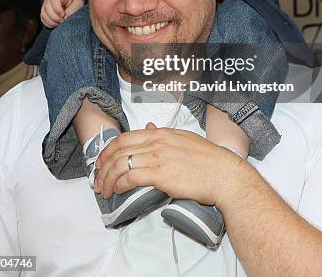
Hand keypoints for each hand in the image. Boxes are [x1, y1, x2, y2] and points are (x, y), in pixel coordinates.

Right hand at [41, 0, 84, 26]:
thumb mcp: (79, 2)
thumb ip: (72, 10)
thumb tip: (65, 18)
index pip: (54, 0)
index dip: (58, 9)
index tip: (64, 15)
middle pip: (47, 8)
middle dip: (55, 18)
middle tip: (63, 20)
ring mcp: (46, 4)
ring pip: (43, 15)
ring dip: (52, 22)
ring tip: (60, 22)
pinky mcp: (45, 11)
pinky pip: (43, 19)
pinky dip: (49, 24)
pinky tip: (56, 23)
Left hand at [94, 123, 242, 205]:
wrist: (224, 174)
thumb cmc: (208, 160)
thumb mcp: (184, 140)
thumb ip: (164, 136)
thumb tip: (149, 130)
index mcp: (162, 133)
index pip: (125, 137)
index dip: (109, 150)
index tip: (102, 162)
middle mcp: (157, 142)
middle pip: (119, 150)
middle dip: (103, 166)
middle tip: (98, 179)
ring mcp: (158, 157)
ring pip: (121, 164)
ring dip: (108, 178)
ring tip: (104, 190)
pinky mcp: (161, 174)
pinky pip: (131, 177)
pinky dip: (119, 184)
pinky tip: (117, 191)